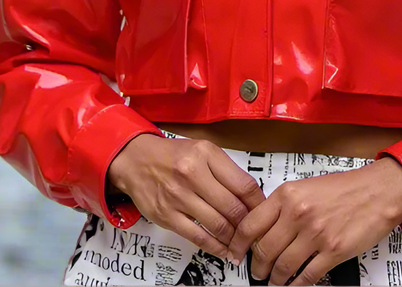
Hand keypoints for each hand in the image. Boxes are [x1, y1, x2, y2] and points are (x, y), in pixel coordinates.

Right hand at [107, 134, 264, 260]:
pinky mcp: (167, 216)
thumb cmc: (174, 156)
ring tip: (241, 243)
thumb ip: (226, 170)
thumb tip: (251, 196)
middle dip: (248, 223)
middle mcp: (192, 174)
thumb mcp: (203, 150)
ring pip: (217, 224)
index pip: (243, 183)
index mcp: (207, 154)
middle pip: (232, 207)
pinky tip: (223, 251)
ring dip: (233, 238)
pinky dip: (214, 247)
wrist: (137, 161)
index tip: (265, 212)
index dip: (259, 203)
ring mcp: (178, 196)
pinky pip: (197, 237)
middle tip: (255, 232)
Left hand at [227, 156, 401, 284]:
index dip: (239, 244)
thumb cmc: (344, 188)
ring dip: (275, 279)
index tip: (235, 253)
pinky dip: (297, 285)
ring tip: (274, 280)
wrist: (377, 191)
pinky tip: (294, 284)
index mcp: (288, 194)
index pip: (251, 224)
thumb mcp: (305, 187)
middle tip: (256, 272)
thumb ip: (283, 206)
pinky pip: (307, 277)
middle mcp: (299, 213)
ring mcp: (316, 234)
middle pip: (265, 250)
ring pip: (283, 267)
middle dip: (257, 267)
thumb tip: (262, 228)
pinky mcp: (333, 252)